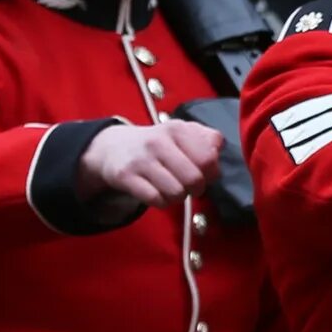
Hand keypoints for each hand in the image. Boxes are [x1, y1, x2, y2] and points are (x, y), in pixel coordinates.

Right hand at [78, 119, 222, 210]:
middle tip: (190, 186)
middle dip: (197, 188)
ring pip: (176, 192)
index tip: (205, 174)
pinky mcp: (125, 176)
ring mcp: (140, 159)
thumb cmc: (159, 144)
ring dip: (179, 196)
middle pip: (194, 179)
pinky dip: (162, 202)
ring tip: (173, 188)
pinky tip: (159, 193)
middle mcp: (158, 142)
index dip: (212, 172)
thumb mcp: (183, 133)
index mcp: (177, 129)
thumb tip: (218, 152)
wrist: (114, 147)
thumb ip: (208, 139)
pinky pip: (156, 200)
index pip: (208, 158)